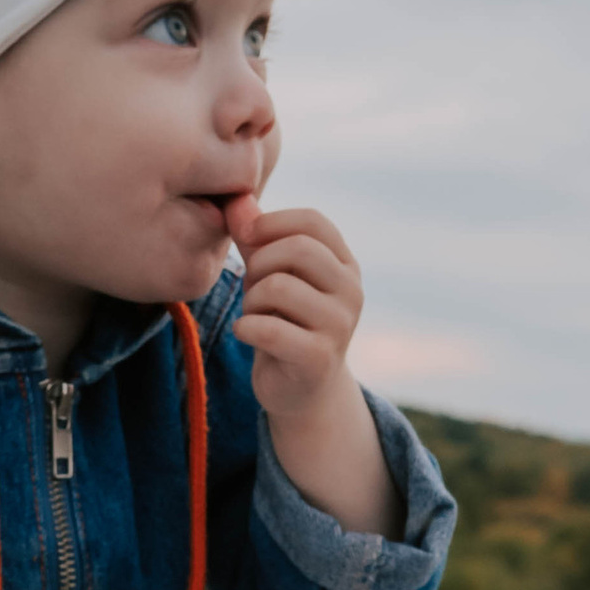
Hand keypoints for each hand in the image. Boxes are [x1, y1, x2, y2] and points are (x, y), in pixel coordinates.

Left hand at [230, 201, 395, 539]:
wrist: (299, 390)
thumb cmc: (283, 321)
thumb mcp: (271, 273)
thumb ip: (255, 236)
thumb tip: (237, 199)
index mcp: (344, 264)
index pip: (312, 222)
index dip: (271, 223)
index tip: (248, 240)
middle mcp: (351, 291)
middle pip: (296, 250)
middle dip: (259, 266)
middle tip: (253, 289)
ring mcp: (340, 326)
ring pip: (276, 287)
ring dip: (251, 302)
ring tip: (256, 316)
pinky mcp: (319, 358)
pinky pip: (267, 328)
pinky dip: (245, 329)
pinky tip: (249, 336)